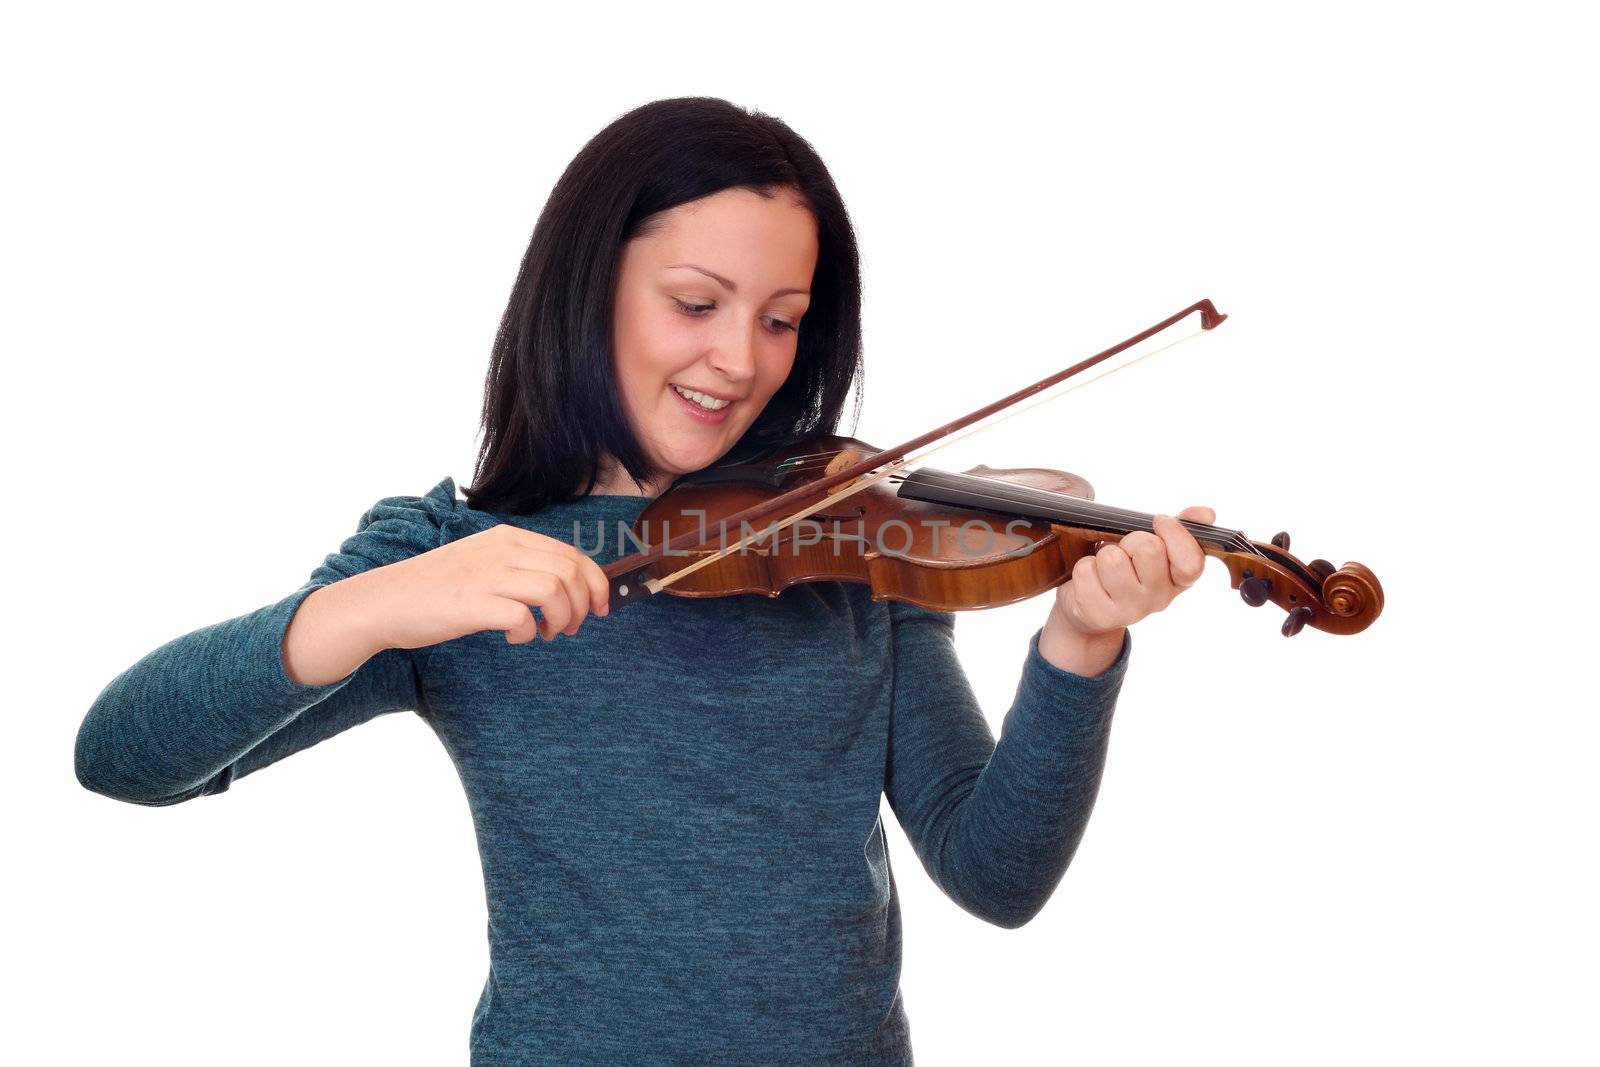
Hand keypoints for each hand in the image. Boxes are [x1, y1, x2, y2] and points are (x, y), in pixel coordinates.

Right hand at [366, 524, 611, 649]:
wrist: (384, 601)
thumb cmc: (437, 588)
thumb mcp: (483, 562)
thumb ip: (520, 566)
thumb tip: (566, 588)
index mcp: (508, 537)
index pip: (573, 555)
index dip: (597, 584)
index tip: (601, 608)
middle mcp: (502, 550)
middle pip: (570, 572)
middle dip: (584, 606)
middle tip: (571, 629)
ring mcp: (487, 575)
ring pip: (555, 590)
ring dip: (562, 619)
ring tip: (545, 634)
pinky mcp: (472, 604)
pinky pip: (523, 618)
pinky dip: (528, 634)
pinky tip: (513, 638)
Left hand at [1039, 506, 1214, 674]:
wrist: (1091, 611)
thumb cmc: (1127, 569)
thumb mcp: (1156, 548)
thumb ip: (1182, 529)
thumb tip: (1206, 513)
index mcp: (1179, 580)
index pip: (1191, 562)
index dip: (1175, 535)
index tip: (1159, 521)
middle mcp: (1159, 598)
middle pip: (1149, 549)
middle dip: (1131, 540)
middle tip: (1125, 551)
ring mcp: (1131, 610)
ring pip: (1113, 559)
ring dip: (1104, 553)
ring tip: (1106, 565)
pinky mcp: (1101, 614)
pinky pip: (1086, 571)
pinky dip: (1084, 567)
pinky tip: (1091, 579)